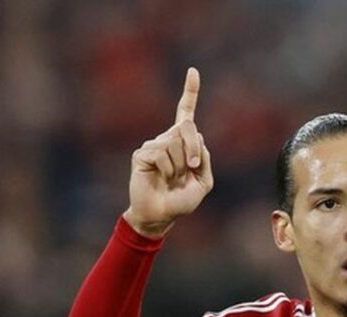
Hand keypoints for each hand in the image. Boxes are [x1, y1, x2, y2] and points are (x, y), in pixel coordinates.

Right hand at [125, 67, 213, 237]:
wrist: (161, 215)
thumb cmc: (181, 200)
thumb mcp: (204, 181)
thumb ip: (204, 158)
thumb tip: (196, 137)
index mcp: (183, 143)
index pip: (186, 113)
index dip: (190, 92)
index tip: (193, 71)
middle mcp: (167, 138)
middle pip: (187, 127)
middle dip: (193, 149)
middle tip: (190, 169)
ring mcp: (153, 145)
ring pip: (175, 142)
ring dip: (179, 165)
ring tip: (172, 179)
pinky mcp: (142, 154)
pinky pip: (161, 154)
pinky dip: (167, 170)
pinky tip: (161, 178)